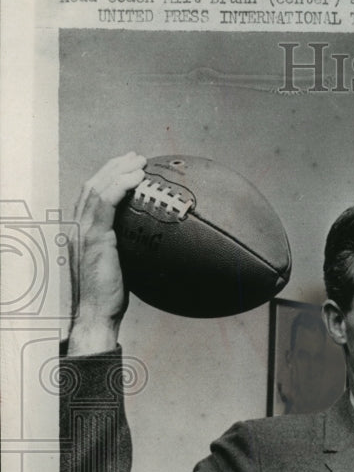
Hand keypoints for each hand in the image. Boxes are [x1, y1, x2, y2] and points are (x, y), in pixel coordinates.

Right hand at [67, 152, 146, 355]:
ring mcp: (83, 231)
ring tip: (140, 163)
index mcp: (82, 233)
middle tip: (137, 158)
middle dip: (114, 167)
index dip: (108, 177)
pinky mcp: (93, 238)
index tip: (129, 168)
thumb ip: (129, 249)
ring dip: (119, 171)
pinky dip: (120, 186)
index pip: (91, 196)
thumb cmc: (110, 296)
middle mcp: (77, 227)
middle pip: (92, 185)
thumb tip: (156, 244)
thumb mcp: (121, 267)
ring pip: (97, 188)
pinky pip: (105, 203)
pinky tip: (137, 179)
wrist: (96, 314)